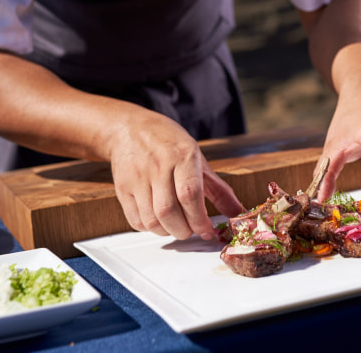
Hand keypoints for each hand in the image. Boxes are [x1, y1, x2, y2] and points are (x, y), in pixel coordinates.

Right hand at [108, 111, 243, 239]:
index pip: (190, 195)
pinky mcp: (122, 188)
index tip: (208, 230)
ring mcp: (137, 177)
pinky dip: (150, 229)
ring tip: (177, 226)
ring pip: (152, 220)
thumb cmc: (168, 142)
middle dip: (185, 230)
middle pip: (169, 212)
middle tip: (192, 230)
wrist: (130, 128)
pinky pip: (136, 220)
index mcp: (182, 155)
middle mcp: (158, 166)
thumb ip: (218, 189)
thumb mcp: (197, 157)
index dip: (200, 220)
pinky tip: (159, 221)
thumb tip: (238, 212)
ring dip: (168, 232)